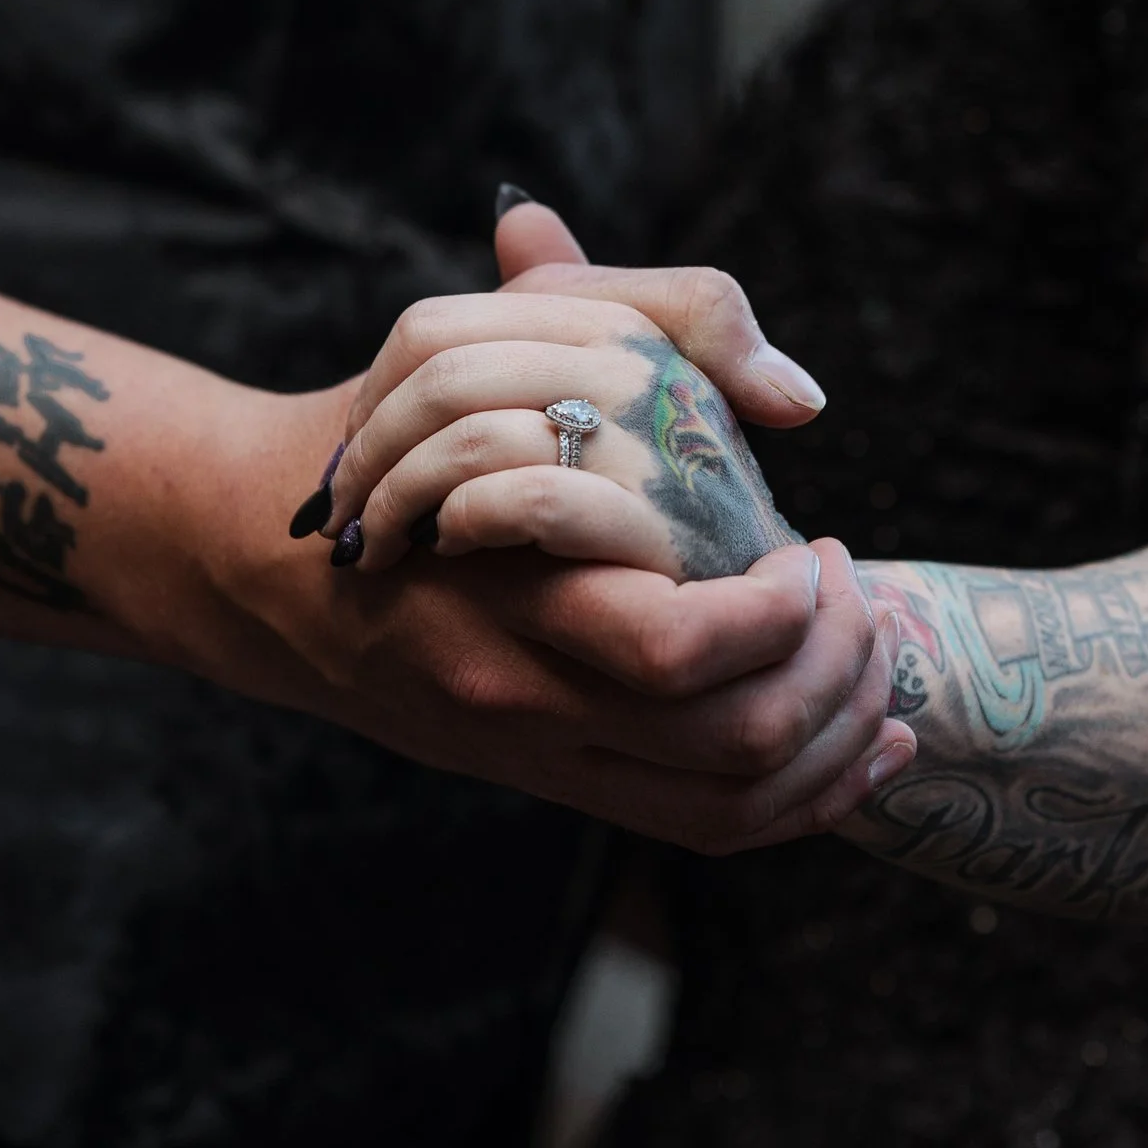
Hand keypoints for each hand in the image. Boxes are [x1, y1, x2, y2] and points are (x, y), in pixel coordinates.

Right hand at [208, 202, 913, 850]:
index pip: (679, 649)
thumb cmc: (392, 436)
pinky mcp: (559, 785)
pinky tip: (864, 749)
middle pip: (733, 742)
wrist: (270, 574)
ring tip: (877, 667)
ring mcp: (543, 758)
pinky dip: (804, 797)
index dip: (784, 611)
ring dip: (836, 743)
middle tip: (858, 592)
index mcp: (507, 593)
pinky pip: (707, 826)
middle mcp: (525, 701)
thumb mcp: (477, 343)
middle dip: (837, 671)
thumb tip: (795, 394)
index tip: (814, 546)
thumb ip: (648, 321)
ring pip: (734, 804)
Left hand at [319, 198, 819, 581]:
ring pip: (469, 436)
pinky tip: (449, 555)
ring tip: (379, 545)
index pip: (436, 327)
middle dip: (370, 449)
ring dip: (398, 499)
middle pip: (440, 376)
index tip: (358, 445)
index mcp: (620, 328)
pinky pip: (528, 498)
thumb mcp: (615, 388)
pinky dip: (466, 524)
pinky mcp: (668, 529)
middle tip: (347, 512)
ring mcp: (661, 444)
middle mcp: (648, 369)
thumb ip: (570, 302)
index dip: (374, 388)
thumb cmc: (665, 496)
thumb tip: (521, 217)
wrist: (752, 604)